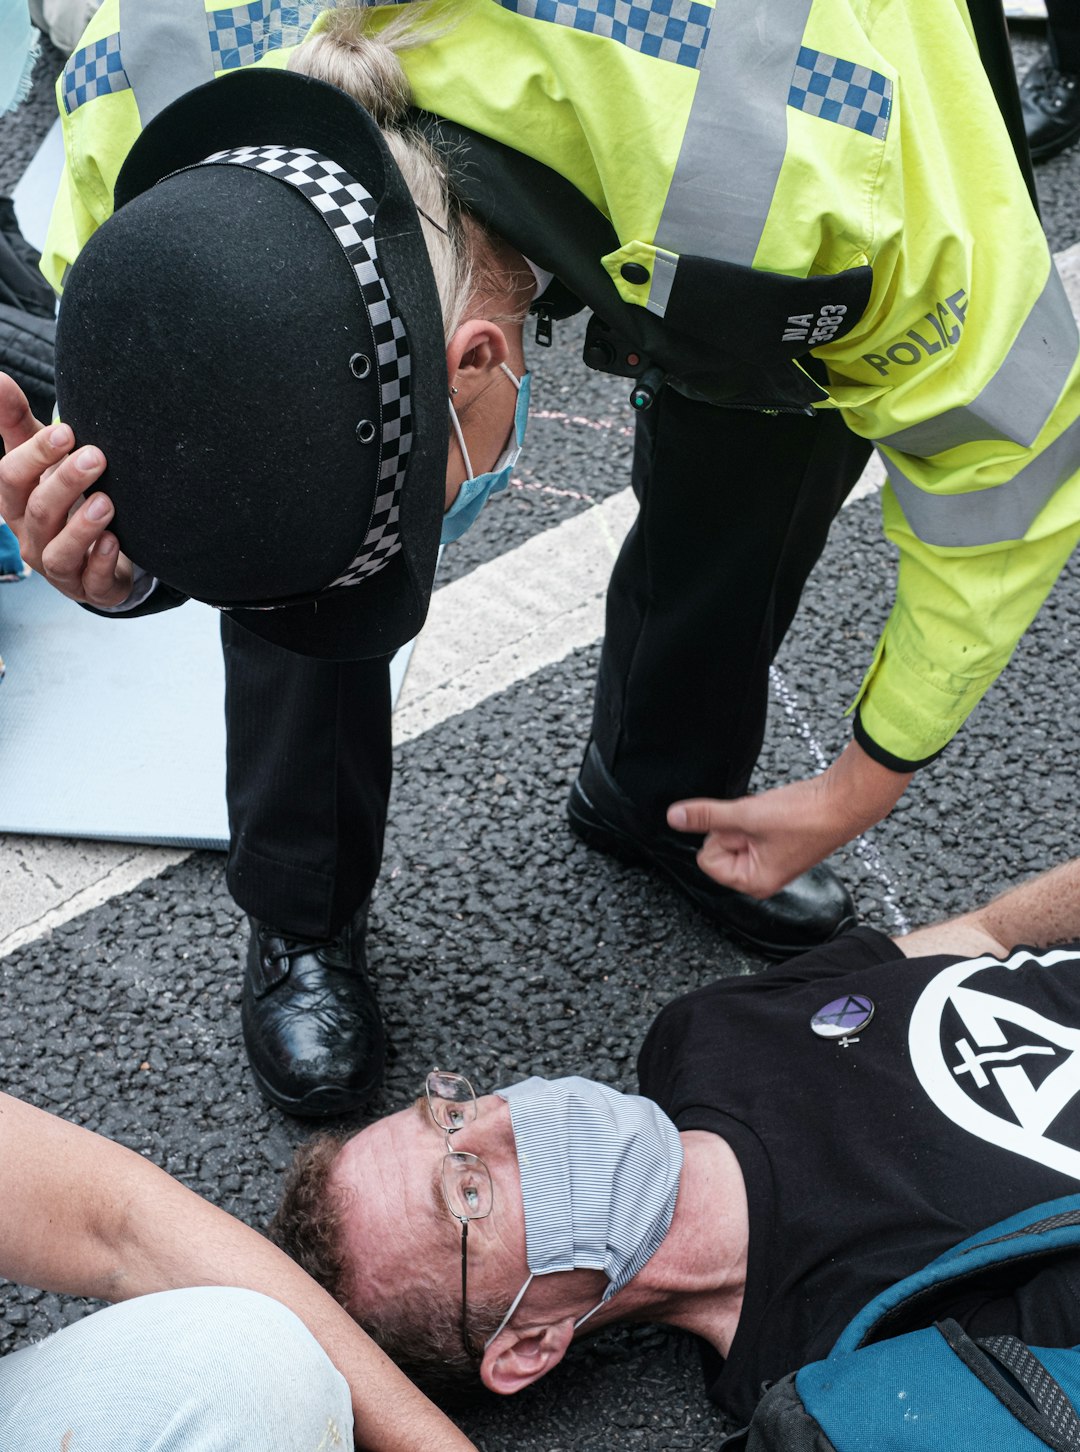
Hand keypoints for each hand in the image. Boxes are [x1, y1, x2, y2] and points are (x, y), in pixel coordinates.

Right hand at [0, 373, 132, 605]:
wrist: (95, 554)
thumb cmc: (62, 498)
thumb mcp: (39, 460)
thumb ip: (16, 423)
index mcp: (15, 502)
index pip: (12, 477)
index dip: (36, 454)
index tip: (67, 430)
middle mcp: (30, 537)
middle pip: (38, 510)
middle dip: (64, 482)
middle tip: (97, 456)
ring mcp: (59, 567)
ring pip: (60, 551)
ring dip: (82, 526)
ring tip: (107, 501)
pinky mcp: (90, 588)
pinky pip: (92, 581)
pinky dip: (103, 561)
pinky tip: (116, 542)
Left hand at [667, 741, 912, 897]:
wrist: (843, 803)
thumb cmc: (805, 817)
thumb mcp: (746, 815)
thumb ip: (706, 816)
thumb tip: (674, 817)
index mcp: (752, 883)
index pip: (707, 858)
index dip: (722, 836)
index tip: (748, 830)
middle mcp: (759, 879)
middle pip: (717, 847)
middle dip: (733, 827)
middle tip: (762, 823)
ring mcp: (768, 862)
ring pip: (732, 835)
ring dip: (745, 819)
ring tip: (771, 818)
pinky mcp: (775, 845)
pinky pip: (747, 828)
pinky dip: (755, 816)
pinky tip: (775, 815)